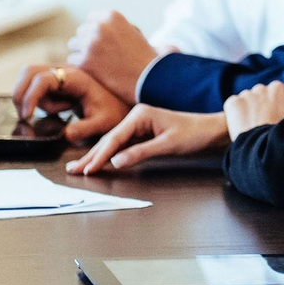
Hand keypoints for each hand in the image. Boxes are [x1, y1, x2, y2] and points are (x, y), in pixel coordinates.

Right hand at [12, 63, 129, 142]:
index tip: (27, 116)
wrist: (124, 102)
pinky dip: (38, 99)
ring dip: (30, 97)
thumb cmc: (116, 111)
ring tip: (53, 114)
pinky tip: (59, 111)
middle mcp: (66, 71)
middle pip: (29, 71)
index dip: (31, 96)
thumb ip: (85, 128)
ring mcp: (60, 74)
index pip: (43, 79)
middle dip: (21, 93)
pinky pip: (38, 87)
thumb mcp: (104, 122)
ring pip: (30, 78)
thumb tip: (65, 134)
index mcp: (76, 77)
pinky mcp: (58, 82)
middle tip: (24, 116)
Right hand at [65, 106, 229, 175]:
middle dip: (91, 155)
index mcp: (141, 114)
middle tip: (72, 170)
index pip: (114, 138)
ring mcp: (139, 125)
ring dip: (96, 156)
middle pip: (109, 139)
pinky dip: (109, 155)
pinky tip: (99, 161)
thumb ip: (141, 152)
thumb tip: (116, 162)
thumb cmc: (194, 134)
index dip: (100, 155)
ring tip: (78, 167)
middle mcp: (137, 117)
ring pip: (113, 143)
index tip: (88, 169)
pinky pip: (122, 145)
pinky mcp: (143, 133)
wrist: (212, 130)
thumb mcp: (168, 145)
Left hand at [67, 9, 159, 103]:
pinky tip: (96, 72)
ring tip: (99, 64)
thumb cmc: (143, 57)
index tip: (106, 44)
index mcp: (111, 16)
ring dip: (82, 53)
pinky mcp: (84, 61)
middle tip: (102, 56)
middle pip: (81, 31)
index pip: (91, 18)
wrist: (148, 79)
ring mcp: (90, 43)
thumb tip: (92, 24)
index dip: (98, 32)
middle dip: (88, 42)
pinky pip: (72, 60)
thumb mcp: (132, 32)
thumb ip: (113, 26)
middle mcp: (99, 26)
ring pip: (73, 45)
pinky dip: (82, 67)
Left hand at [224, 81, 283, 139]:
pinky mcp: (233, 103)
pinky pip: (232, 106)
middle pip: (259, 96)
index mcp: (279, 88)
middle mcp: (262, 88)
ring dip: (248, 111)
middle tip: (262, 126)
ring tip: (251, 128)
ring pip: (246, 101)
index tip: (273, 120)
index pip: (274, 94)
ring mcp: (246, 95)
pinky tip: (241, 127)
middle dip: (260, 107)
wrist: (265, 150)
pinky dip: (234, 115)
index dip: (274, 108)